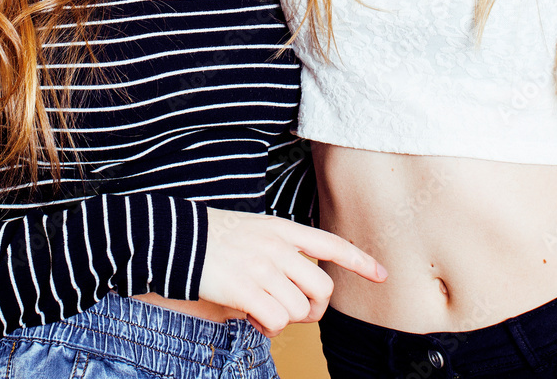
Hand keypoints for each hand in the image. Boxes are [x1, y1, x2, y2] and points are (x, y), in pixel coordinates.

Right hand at [199, 207, 386, 336]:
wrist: (175, 239)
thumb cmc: (214, 239)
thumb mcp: (255, 232)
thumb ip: (281, 253)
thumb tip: (301, 292)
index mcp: (282, 229)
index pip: (331, 244)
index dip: (359, 261)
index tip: (381, 274)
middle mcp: (277, 247)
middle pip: (322, 289)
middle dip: (314, 309)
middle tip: (293, 311)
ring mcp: (262, 267)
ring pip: (299, 310)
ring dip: (284, 319)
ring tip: (261, 309)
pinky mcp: (246, 289)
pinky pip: (276, 321)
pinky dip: (267, 327)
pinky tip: (252, 316)